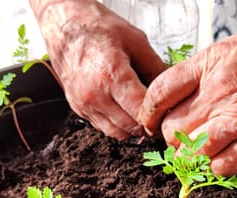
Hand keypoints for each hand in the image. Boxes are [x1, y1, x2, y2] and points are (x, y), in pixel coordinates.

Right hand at [29, 0, 165, 139]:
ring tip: (142, 112)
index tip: (168, 110)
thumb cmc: (97, 27)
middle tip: (160, 115)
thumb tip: (172, 89)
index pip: (142, 112)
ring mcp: (84, 104)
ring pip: (117, 133)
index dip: (159, 115)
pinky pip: (103, 126)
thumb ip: (155, 67)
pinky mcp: (77, 108)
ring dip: (132, 127)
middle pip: (131, 127)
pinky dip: (117, 123)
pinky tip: (124, 107)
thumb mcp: (136, 40)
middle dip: (148, 124)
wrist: (63, 24)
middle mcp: (94, 95)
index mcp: (111, 76)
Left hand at [137, 0, 236, 175]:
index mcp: (211, 63)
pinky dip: (219, 168)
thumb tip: (181, 97)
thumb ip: (206, 73)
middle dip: (173, 140)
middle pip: (173, 129)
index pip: (159, 93)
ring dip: (194, 158)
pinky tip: (226, 159)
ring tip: (204, 154)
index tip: (151, 123)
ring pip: (194, 152)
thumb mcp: (236, 48)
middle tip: (184, 141)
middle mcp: (221, 90)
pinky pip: (224, 166)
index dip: (149, 114)